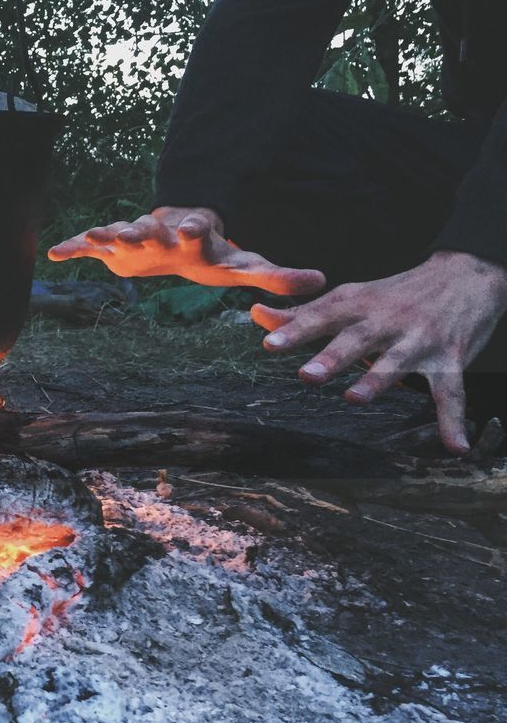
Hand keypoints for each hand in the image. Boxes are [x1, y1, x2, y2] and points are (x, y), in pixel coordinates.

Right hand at [48, 206, 326, 295]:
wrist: (173, 234)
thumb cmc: (210, 254)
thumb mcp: (245, 265)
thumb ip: (279, 275)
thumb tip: (322, 281)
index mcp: (194, 235)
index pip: (197, 229)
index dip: (195, 228)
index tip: (194, 227)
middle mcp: (161, 231)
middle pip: (151, 228)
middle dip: (143, 231)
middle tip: (135, 232)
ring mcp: (133, 236)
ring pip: (118, 233)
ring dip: (107, 235)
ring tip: (94, 237)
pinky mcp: (111, 247)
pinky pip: (89, 246)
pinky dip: (73, 248)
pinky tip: (53, 253)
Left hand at [252, 251, 506, 453]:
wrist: (465, 275)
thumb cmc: (394, 294)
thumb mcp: (350, 297)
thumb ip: (303, 313)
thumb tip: (258, 315)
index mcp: (357, 306)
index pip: (321, 317)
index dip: (295, 330)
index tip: (270, 344)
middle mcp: (386, 321)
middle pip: (356, 339)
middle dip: (332, 356)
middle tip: (307, 375)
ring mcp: (418, 340)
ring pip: (396, 361)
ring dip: (376, 380)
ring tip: (354, 398)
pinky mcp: (449, 359)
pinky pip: (450, 391)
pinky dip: (453, 419)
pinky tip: (455, 446)